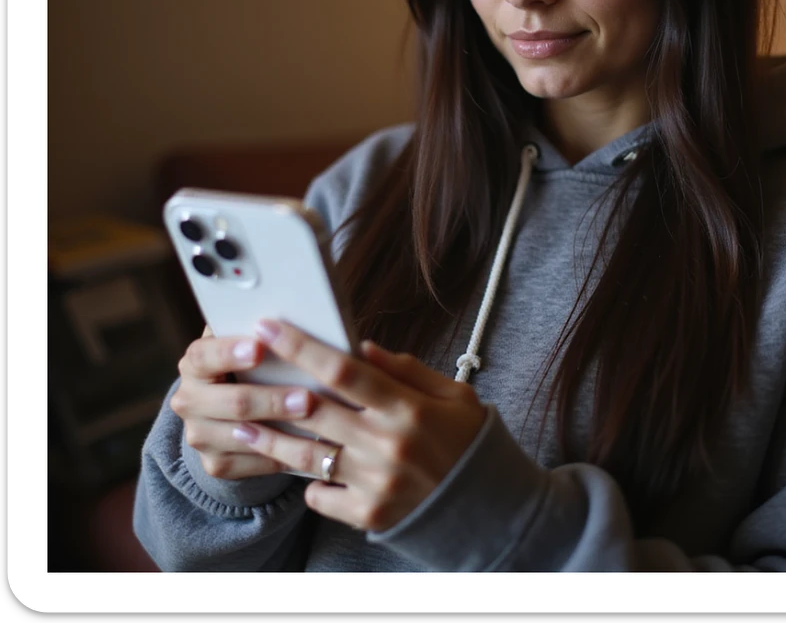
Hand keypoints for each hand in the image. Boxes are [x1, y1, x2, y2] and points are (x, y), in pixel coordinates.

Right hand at [169, 326, 316, 480]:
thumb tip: (296, 314)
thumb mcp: (249, 343)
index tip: (260, 347)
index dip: (230, 352)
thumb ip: (263, 333)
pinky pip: (247, 464)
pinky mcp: (214, 463)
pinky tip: (305, 447)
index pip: (204, 356)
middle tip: (307, 398)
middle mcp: (188, 399)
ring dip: (280, 432)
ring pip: (241, 436)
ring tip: (314, 424)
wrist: (228, 406)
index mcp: (196, 362)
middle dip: (273, 400)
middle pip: (232, 402)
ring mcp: (198, 434)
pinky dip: (278, 457)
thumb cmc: (253, 363)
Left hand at [231, 320, 487, 532]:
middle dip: (273, 386)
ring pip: (307, 455)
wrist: (488, 506)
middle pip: (315, 410)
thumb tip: (361, 348)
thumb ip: (405, 370)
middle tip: (241, 369)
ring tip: (242, 421)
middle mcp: (388, 446)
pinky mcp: (369, 514)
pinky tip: (301, 467)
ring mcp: (376, 483)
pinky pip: (320, 495)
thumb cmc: (467, 439)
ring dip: (270, 437)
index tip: (271, 326)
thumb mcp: (451, 394)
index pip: (344, 370)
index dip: (302, 347)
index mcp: (409, 409)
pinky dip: (308, 480)